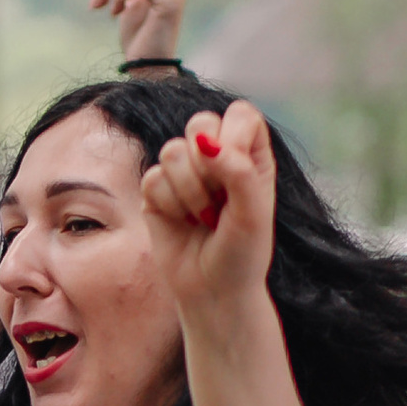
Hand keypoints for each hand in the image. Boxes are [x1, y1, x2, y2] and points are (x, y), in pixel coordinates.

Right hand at [141, 99, 278, 323]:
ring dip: (189, 192)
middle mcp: (217, 156)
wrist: (212, 291)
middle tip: (220, 199)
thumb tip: (204, 143)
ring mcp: (184, 172)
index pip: (240, 114)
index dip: (233, 135)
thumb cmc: (242, 253)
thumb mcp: (254, 214)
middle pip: (200, 123)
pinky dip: (169, 205)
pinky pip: (152, 178)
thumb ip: (238, 171)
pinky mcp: (156, 191)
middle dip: (206, 166)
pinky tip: (182, 222)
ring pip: (172, 151)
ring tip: (203, 217)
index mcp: (250, 154)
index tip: (236, 170)